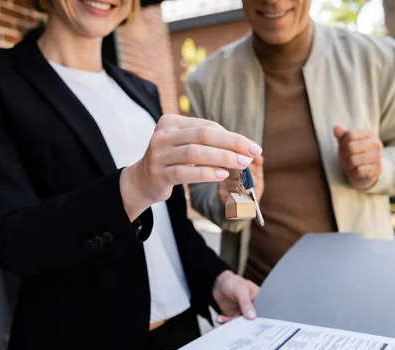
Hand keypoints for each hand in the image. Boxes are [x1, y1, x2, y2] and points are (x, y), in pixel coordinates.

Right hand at [121, 114, 262, 219]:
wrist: (142, 182)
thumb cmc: (172, 161)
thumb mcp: (185, 145)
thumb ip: (207, 142)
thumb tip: (243, 147)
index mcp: (171, 122)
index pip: (207, 126)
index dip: (232, 136)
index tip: (252, 147)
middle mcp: (163, 135)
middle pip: (203, 135)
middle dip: (231, 144)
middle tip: (252, 153)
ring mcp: (158, 155)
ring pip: (195, 153)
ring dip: (222, 158)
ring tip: (241, 164)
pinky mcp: (159, 174)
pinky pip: (185, 172)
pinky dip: (206, 173)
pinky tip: (222, 175)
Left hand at [212, 270, 258, 323]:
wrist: (218, 284)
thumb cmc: (232, 282)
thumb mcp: (240, 289)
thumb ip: (246, 302)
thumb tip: (252, 316)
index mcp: (258, 299)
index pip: (263, 311)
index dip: (260, 319)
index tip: (254, 323)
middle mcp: (252, 307)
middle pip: (253, 320)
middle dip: (247, 324)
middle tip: (241, 327)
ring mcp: (243, 312)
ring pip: (242, 323)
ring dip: (234, 324)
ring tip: (228, 322)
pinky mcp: (234, 316)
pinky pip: (231, 322)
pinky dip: (225, 322)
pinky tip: (220, 318)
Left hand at [334, 125, 382, 189]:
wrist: (365, 172)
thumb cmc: (353, 154)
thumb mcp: (345, 143)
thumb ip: (341, 134)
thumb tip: (336, 128)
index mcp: (370, 133)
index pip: (350, 134)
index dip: (343, 143)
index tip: (345, 147)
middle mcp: (376, 143)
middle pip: (350, 147)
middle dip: (345, 155)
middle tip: (349, 158)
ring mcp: (379, 156)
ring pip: (353, 160)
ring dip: (349, 165)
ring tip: (353, 165)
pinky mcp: (378, 169)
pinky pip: (359, 171)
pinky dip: (354, 173)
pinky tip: (357, 172)